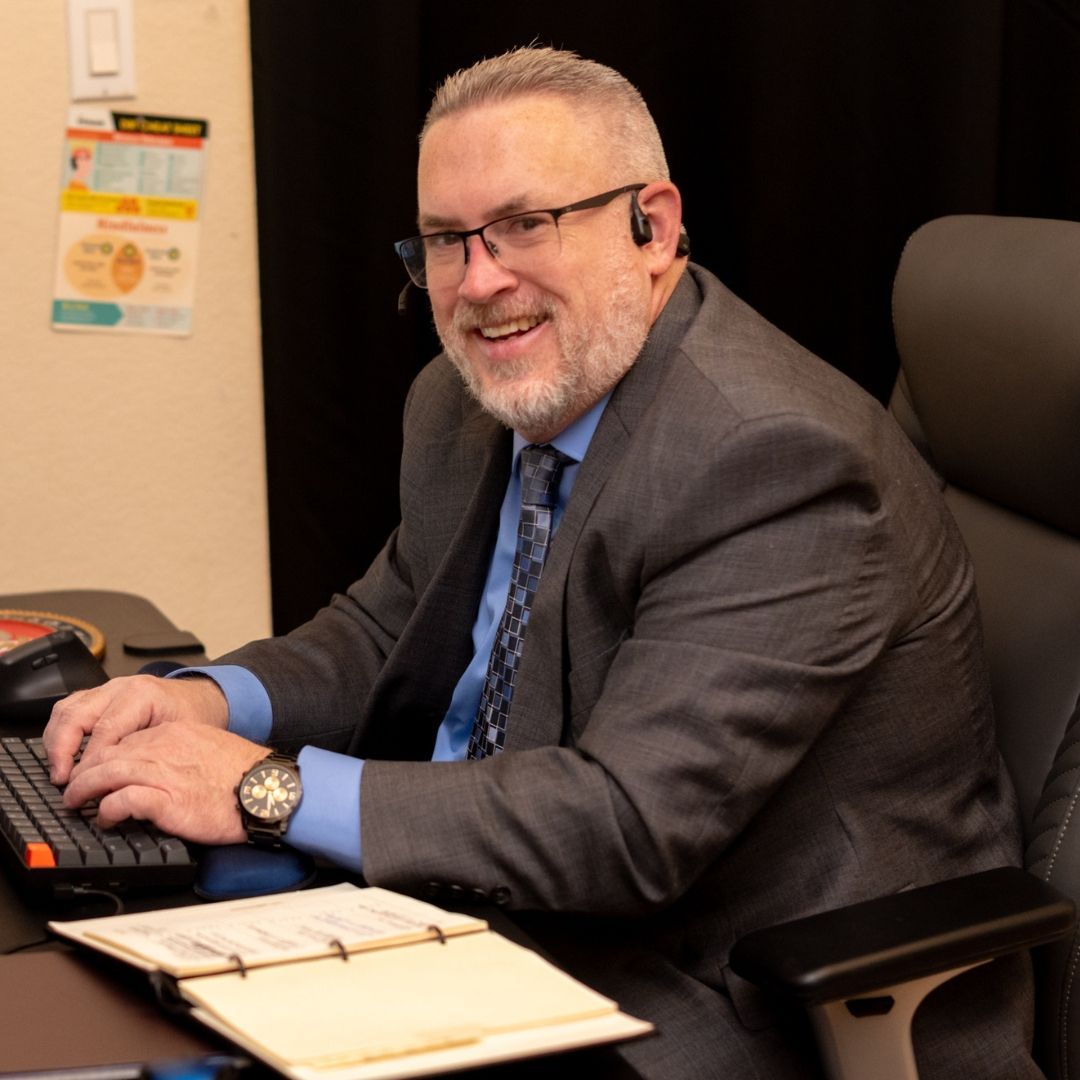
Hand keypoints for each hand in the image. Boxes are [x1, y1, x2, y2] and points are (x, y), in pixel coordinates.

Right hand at [44, 674, 228, 784]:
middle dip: (63, 751)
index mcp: (143, 695)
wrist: (200, 697)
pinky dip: (59, 731)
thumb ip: (151, 753)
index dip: (91, 760)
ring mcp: (107, 688)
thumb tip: (123, 781)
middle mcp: (121, 687)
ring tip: (58, 770)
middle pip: (77, 715)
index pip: (106, 729)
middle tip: (63, 780)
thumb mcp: (181, 735)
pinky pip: (69, 708)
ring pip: (66, 710)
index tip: (84, 784)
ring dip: (55, 741)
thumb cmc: (193, 716)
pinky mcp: (99, 695)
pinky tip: (60, 754)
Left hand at [60, 722, 268, 844]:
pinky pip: (122, 801)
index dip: (106, 756)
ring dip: (86, 790)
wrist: (267, 789)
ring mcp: (164, 772)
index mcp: (177, 733)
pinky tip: (105, 819)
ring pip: (107, 774)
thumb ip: (184, 753)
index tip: (98, 769)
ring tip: (77, 802)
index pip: (127, 739)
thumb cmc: (246, 776)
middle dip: (86, 771)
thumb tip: (166, 769)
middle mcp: (166, 747)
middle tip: (76, 787)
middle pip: (109, 753)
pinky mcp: (166, 800)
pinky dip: (107, 810)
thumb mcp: (211, 750)